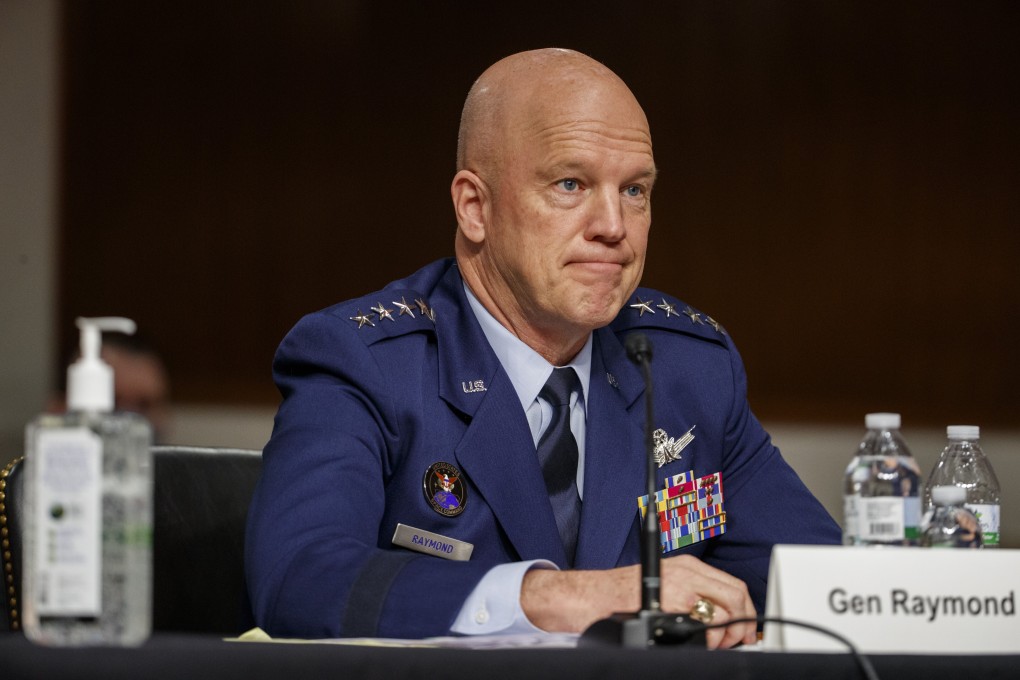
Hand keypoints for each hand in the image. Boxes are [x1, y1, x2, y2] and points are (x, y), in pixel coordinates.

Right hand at [520, 556, 755, 648]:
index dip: (746, 611)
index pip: (733, 585)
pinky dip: (705, 642)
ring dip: (722, 638)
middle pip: (735, 597)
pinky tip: (692, 644)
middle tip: (734, 641)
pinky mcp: (667, 605)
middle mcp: (686, 572)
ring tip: (710, 646)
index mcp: (687, 565)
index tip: (746, 630)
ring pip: (722, 616)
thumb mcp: (660, 582)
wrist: (587, 596)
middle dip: (741, 625)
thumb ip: (690, 592)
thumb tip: (720, 618)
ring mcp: (677, 588)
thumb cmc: (618, 594)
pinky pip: (701, 628)